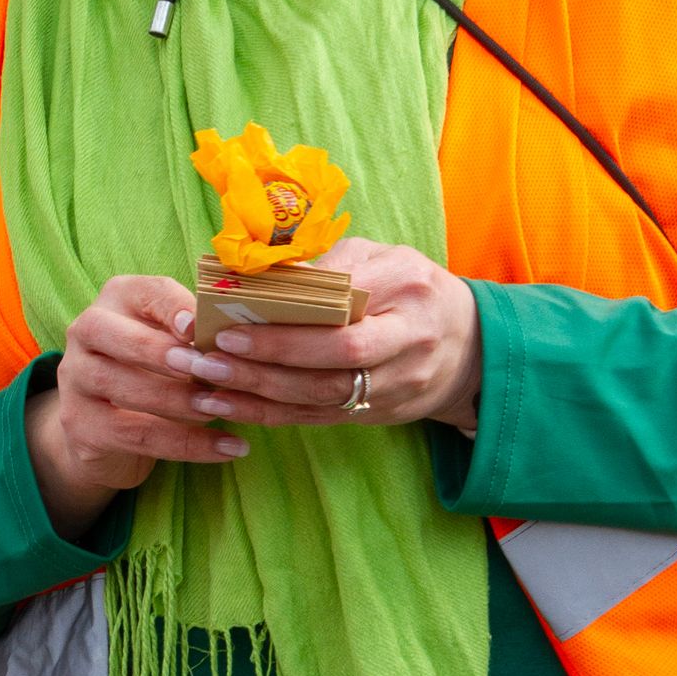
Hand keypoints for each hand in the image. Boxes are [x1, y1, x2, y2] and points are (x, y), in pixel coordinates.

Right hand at [26, 273, 249, 539]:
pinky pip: (136, 435)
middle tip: (209, 369)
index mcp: (117, 299)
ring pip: (125, 388)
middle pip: (117, 336)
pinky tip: (225, 448)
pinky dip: (186, 444)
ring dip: (179, 401)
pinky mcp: (81, 424)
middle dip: (164, 354)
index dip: (174, 308)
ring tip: (222, 410)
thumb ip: (199, 332)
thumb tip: (247, 332)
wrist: (105, 427)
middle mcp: (86, 331)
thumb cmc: (155, 370)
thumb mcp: (174, 341)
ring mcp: (76, 378)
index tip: (202, 328)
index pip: (146, 292)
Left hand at [160, 239, 480, 435]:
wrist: (472, 347)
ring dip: (258, 394)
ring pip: (322, 397)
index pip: (344, 311)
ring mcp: (395, 385)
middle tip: (208, 356)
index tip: (232, 320)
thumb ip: (332, 264)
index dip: (287, 322)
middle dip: (266, 361)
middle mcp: (406, 342)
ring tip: (204, 384)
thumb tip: (260, 278)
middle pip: (333, 361)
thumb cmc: (411, 288)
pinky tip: (227, 405)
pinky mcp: (377, 413)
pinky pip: (317, 418)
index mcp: (408, 290)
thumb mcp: (383, 258)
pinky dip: (270, 414)